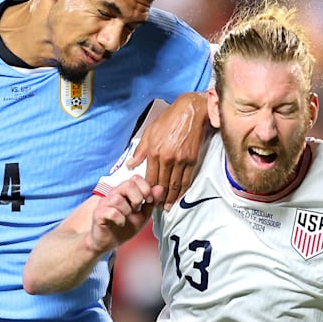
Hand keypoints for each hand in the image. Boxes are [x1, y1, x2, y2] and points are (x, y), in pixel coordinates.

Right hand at [88, 176, 163, 252]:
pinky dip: (119, 219)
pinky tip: (121, 223)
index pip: (136, 179)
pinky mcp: (98, 214)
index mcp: (125, 192)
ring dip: (127, 210)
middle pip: (128, 184)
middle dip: (138, 198)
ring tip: (127, 217)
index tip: (149, 201)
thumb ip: (151, 203)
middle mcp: (114, 194)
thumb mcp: (143, 215)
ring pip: (118, 199)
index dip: (145, 188)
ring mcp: (105, 203)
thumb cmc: (124, 227)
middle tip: (138, 209)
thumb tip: (160, 188)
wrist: (108, 242)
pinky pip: (110, 212)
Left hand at [129, 93, 207, 209]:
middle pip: (162, 184)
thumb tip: (130, 166)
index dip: (148, 191)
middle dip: (159, 198)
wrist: (189, 113)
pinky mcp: (192, 160)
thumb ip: (139, 151)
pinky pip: (186, 179)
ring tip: (167, 207)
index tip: (146, 199)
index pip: (150, 177)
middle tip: (157, 208)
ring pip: (175, 184)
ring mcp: (180, 160)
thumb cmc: (168, 120)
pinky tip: (179, 196)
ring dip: (171, 198)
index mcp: (154, 152)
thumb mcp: (149, 132)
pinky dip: (183, 190)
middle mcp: (167, 159)